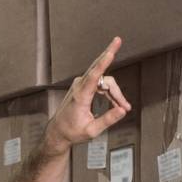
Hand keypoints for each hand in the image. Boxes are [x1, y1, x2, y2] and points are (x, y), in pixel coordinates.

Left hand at [44, 37, 131, 153]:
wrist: (58, 131)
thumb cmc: (72, 132)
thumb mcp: (91, 131)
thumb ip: (108, 120)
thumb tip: (122, 110)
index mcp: (80, 96)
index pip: (94, 75)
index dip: (104, 61)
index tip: (111, 50)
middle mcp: (79, 86)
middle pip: (102, 74)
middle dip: (111, 64)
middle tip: (119, 49)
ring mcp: (80, 84)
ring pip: (104, 81)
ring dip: (115, 94)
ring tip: (123, 107)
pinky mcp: (82, 85)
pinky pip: (101, 84)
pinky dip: (110, 93)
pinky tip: (116, 104)